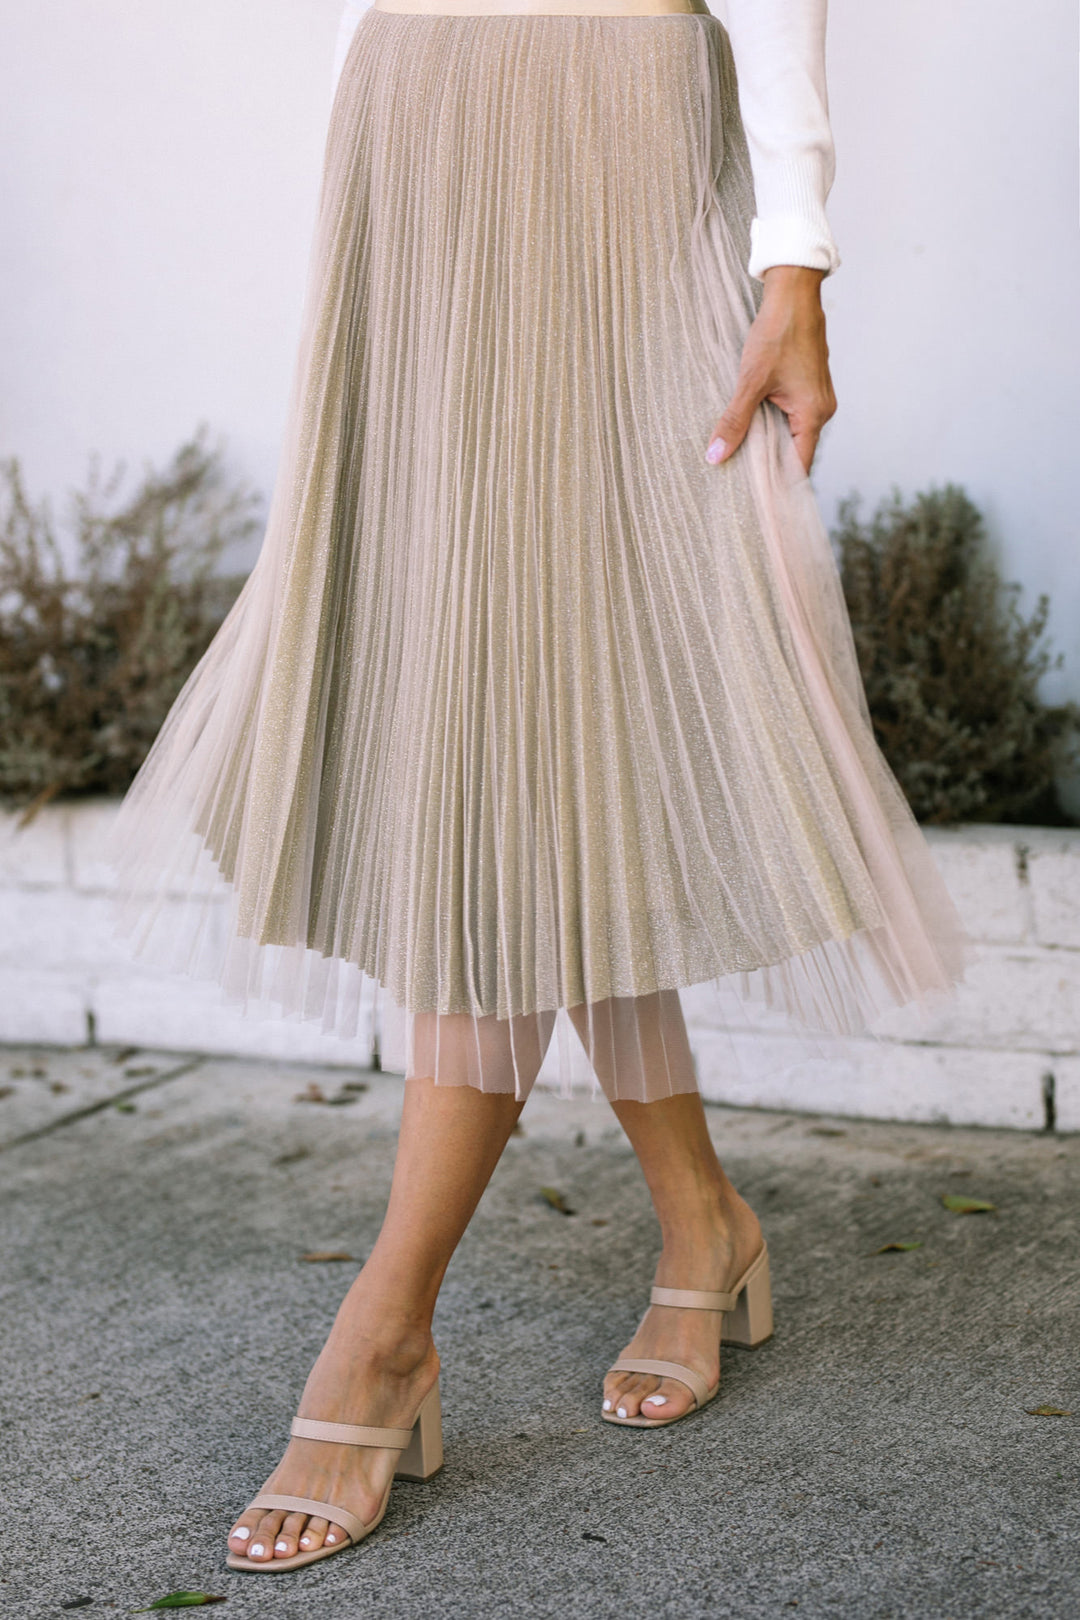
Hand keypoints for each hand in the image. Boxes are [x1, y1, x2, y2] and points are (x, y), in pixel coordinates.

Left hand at [705, 265, 836, 474]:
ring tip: (743, 453)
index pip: (798, 466)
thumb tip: (716, 456)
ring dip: (770, 440)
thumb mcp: (750, 382)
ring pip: (793, 432)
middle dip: (769, 464)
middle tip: (741, 479)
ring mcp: (819, 397)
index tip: (758, 499)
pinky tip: (753, 422)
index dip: (778, 484)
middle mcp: (822, 410)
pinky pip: (793, 414)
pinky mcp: (811, 385)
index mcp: (814, 415)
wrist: (794, 293)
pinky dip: (774, 421)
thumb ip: (734, 421)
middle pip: (796, 451)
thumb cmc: (777, 334)